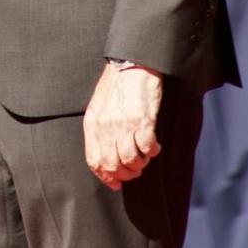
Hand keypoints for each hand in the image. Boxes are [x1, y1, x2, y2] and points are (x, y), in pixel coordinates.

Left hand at [83, 61, 163, 189]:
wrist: (131, 65)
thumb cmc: (116, 86)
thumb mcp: (98, 108)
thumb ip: (99, 131)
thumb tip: (106, 157)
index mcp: (93, 125)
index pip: (95, 161)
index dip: (106, 177)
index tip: (116, 183)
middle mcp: (106, 128)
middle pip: (113, 165)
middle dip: (125, 174)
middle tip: (134, 170)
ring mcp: (124, 125)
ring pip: (131, 160)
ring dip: (140, 164)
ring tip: (144, 157)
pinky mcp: (143, 121)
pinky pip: (147, 148)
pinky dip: (152, 152)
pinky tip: (154, 146)